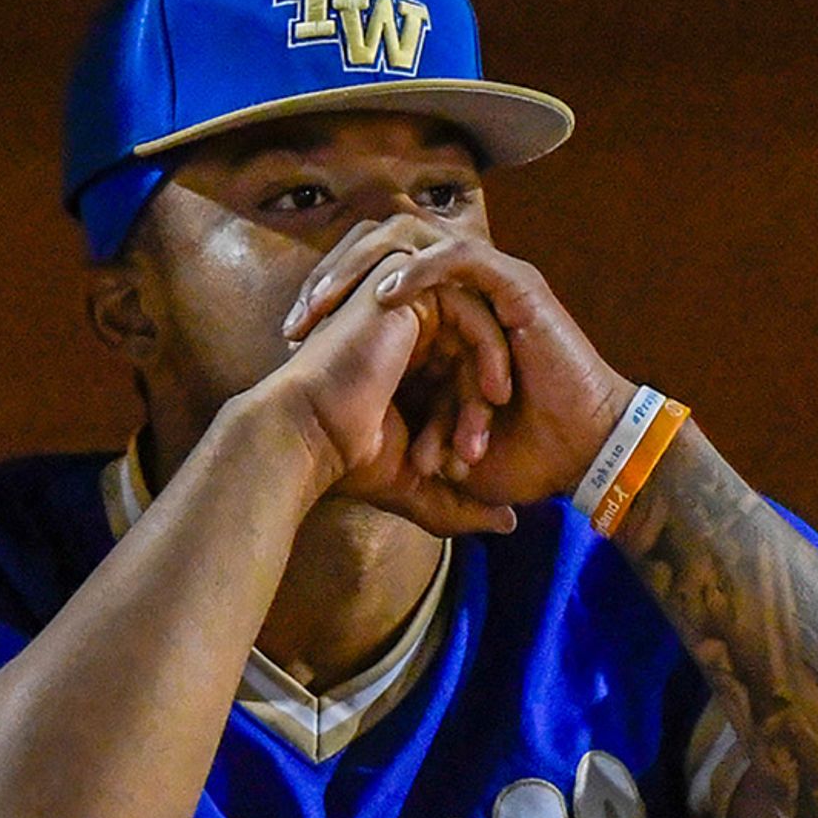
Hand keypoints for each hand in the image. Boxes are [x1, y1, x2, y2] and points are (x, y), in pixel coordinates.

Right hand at [237, 236, 520, 535]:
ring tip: (482, 433)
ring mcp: (405, 307)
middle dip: (480, 409)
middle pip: (472, 357)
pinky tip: (494, 392)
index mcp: (404, 365)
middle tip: (469, 458)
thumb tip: (509, 524)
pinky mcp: (408, 293)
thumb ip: (462, 506)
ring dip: (489, 384)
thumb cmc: (352, 461)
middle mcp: (405, 333)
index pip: (462, 381)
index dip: (472, 424)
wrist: (308, 436)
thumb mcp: (419, 488)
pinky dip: (491, 350)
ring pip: (477, 334)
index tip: (460, 471)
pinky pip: (472, 309)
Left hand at [281, 218, 635, 509]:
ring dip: (366, 269)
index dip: (329, 304)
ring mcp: (492, 285)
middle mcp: (465, 294)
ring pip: (415, 244)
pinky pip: (460, 258)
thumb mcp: (444, 447)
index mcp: (445, 321)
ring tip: (327, 302)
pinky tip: (385, 297)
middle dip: (334, 279)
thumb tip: (360, 461)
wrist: (584, 458)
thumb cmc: (523, 457)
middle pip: (385, 252)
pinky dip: (421, 271)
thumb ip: (409, 444)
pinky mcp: (516, 286)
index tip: (290, 342)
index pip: (373, 286)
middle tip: (298, 319)